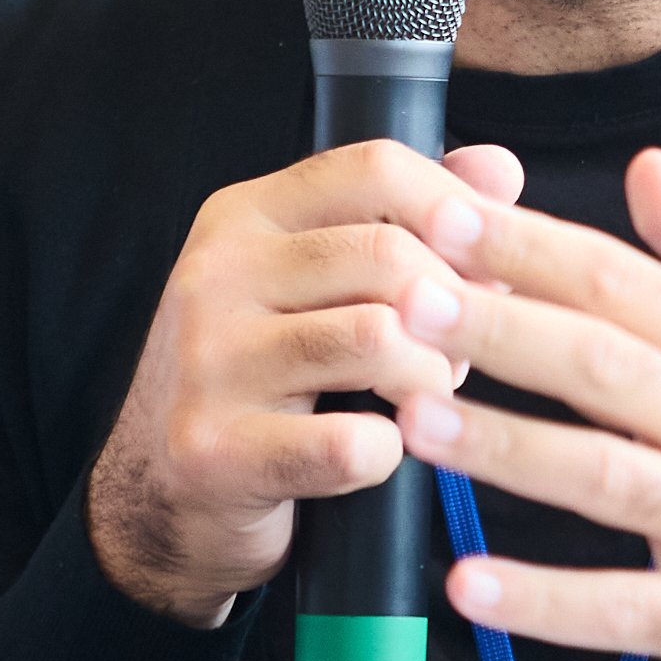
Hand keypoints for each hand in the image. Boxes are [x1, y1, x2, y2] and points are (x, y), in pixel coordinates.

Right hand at [86, 140, 524, 627]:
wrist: (161, 493)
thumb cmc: (265, 380)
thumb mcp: (321, 284)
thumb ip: (407, 223)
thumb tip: (498, 171)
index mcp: (245, 216)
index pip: (372, 168)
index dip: (455, 208)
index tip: (489, 259)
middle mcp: (215, 274)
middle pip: (387, 254)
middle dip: (454, 309)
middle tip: (460, 353)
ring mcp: (208, 361)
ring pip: (378, 339)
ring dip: (430, 380)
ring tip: (425, 397)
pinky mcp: (215, 448)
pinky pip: (351, 442)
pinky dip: (389, 455)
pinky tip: (376, 454)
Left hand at [388, 146, 660, 660]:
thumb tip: (648, 166)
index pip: (617, 281)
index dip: (525, 248)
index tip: (440, 217)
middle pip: (600, 364)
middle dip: (497, 329)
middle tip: (402, 301)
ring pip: (603, 478)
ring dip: (505, 450)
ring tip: (413, 422)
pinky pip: (626, 610)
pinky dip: (545, 603)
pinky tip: (470, 585)